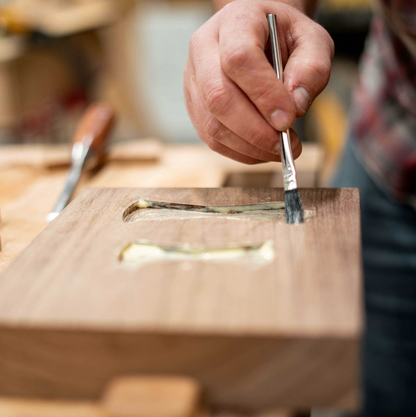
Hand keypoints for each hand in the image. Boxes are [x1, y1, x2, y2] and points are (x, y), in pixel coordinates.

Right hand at [184, 0, 333, 163]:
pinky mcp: (194, 106)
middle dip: (255, 130)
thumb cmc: (284, 38)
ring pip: (212, 124)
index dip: (264, 94)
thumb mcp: (312, 40)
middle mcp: (204, 49)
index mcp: (234, 21)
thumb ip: (312, 69)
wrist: (258, 37)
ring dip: (249, 146)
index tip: (288, 119)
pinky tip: (261, 150)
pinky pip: (211, 138)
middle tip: (285, 144)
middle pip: (218, 97)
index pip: (239, 59)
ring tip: (279, 149)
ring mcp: (193, 80)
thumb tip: (296, 107)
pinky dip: (239, 152)